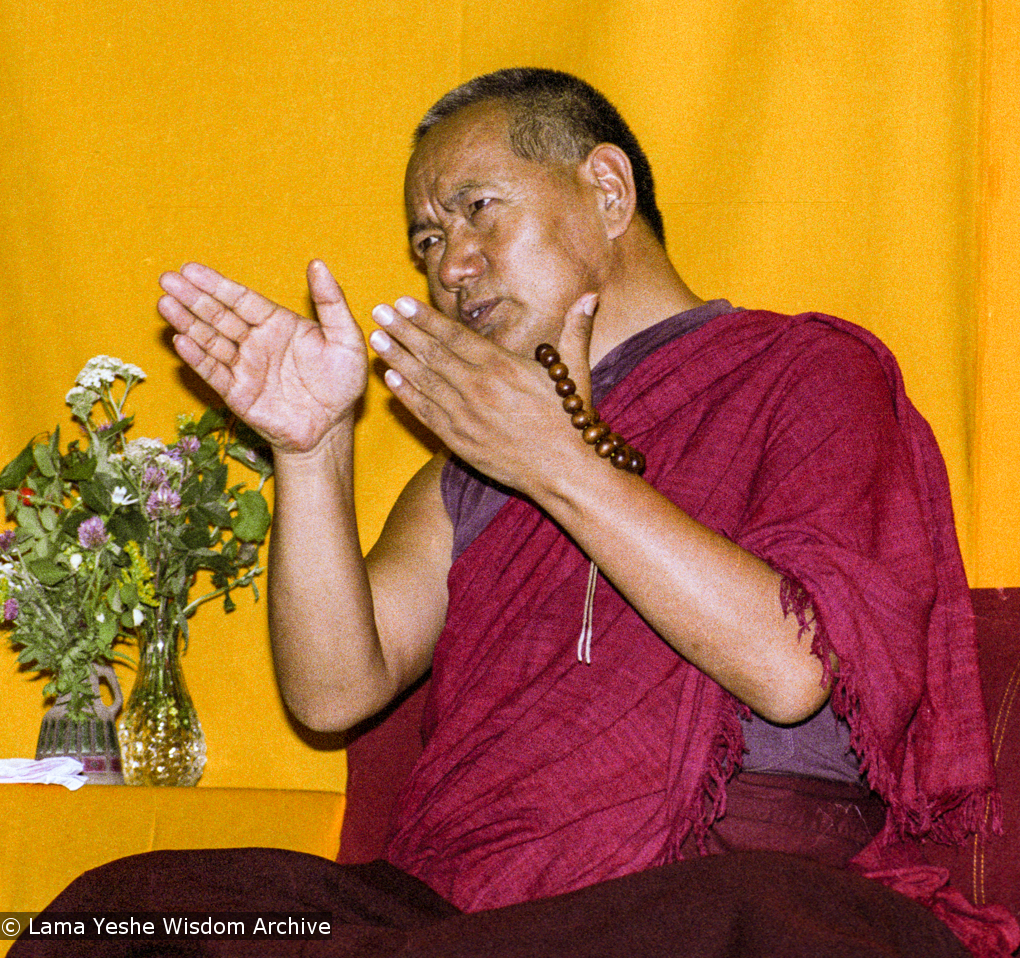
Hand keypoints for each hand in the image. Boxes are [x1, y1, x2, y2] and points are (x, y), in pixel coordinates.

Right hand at [158, 261, 367, 453]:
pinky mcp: (238, 393)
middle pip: (219, 315)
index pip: (242, 300)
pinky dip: (197, 358)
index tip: (191, 269)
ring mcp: (245, 367)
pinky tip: (180, 340)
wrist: (331, 429)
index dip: (217, 285)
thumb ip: (331, 303)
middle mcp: (257, 342)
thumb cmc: (342, 384)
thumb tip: (317, 264)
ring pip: (211, 340)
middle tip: (167, 279)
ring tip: (165, 303)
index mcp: (278, 324)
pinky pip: (214, 372)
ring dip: (187, 322)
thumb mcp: (346, 340)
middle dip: (193, 298)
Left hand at [368, 293, 597, 493]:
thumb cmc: (571, 419)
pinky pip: (425, 412)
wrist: (565, 471)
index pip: (454, 335)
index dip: (426, 318)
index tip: (403, 302)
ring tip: (376, 339)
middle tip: (379, 312)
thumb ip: (576, 330)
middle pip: (431, 353)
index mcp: (502, 366)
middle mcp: (478, 387)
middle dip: (402, 331)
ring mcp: (465, 415)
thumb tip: (591, 296)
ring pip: (423, 380)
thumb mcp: (577, 371)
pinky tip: (389, 378)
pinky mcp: (459, 440)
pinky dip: (406, 394)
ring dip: (397, 358)